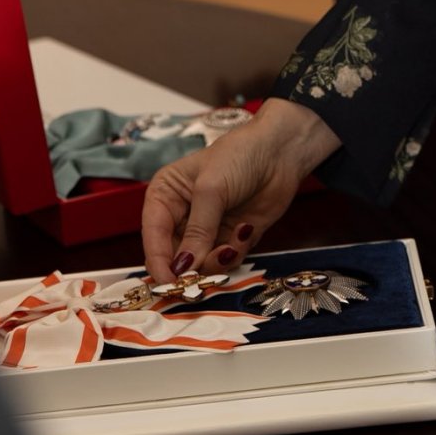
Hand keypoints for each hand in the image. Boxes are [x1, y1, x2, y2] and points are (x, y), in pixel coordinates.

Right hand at [142, 97, 339, 281]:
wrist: (281, 151)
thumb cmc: (240, 156)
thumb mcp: (212, 189)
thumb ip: (197, 231)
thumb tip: (182, 269)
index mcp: (166, 195)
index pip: (154, 235)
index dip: (159, 261)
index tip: (169, 283)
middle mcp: (182, 215)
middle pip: (174, 256)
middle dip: (190, 267)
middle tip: (205, 272)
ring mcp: (207, 229)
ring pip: (199, 264)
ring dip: (215, 260)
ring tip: (232, 243)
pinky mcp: (229, 238)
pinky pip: (223, 262)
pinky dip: (234, 254)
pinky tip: (246, 229)